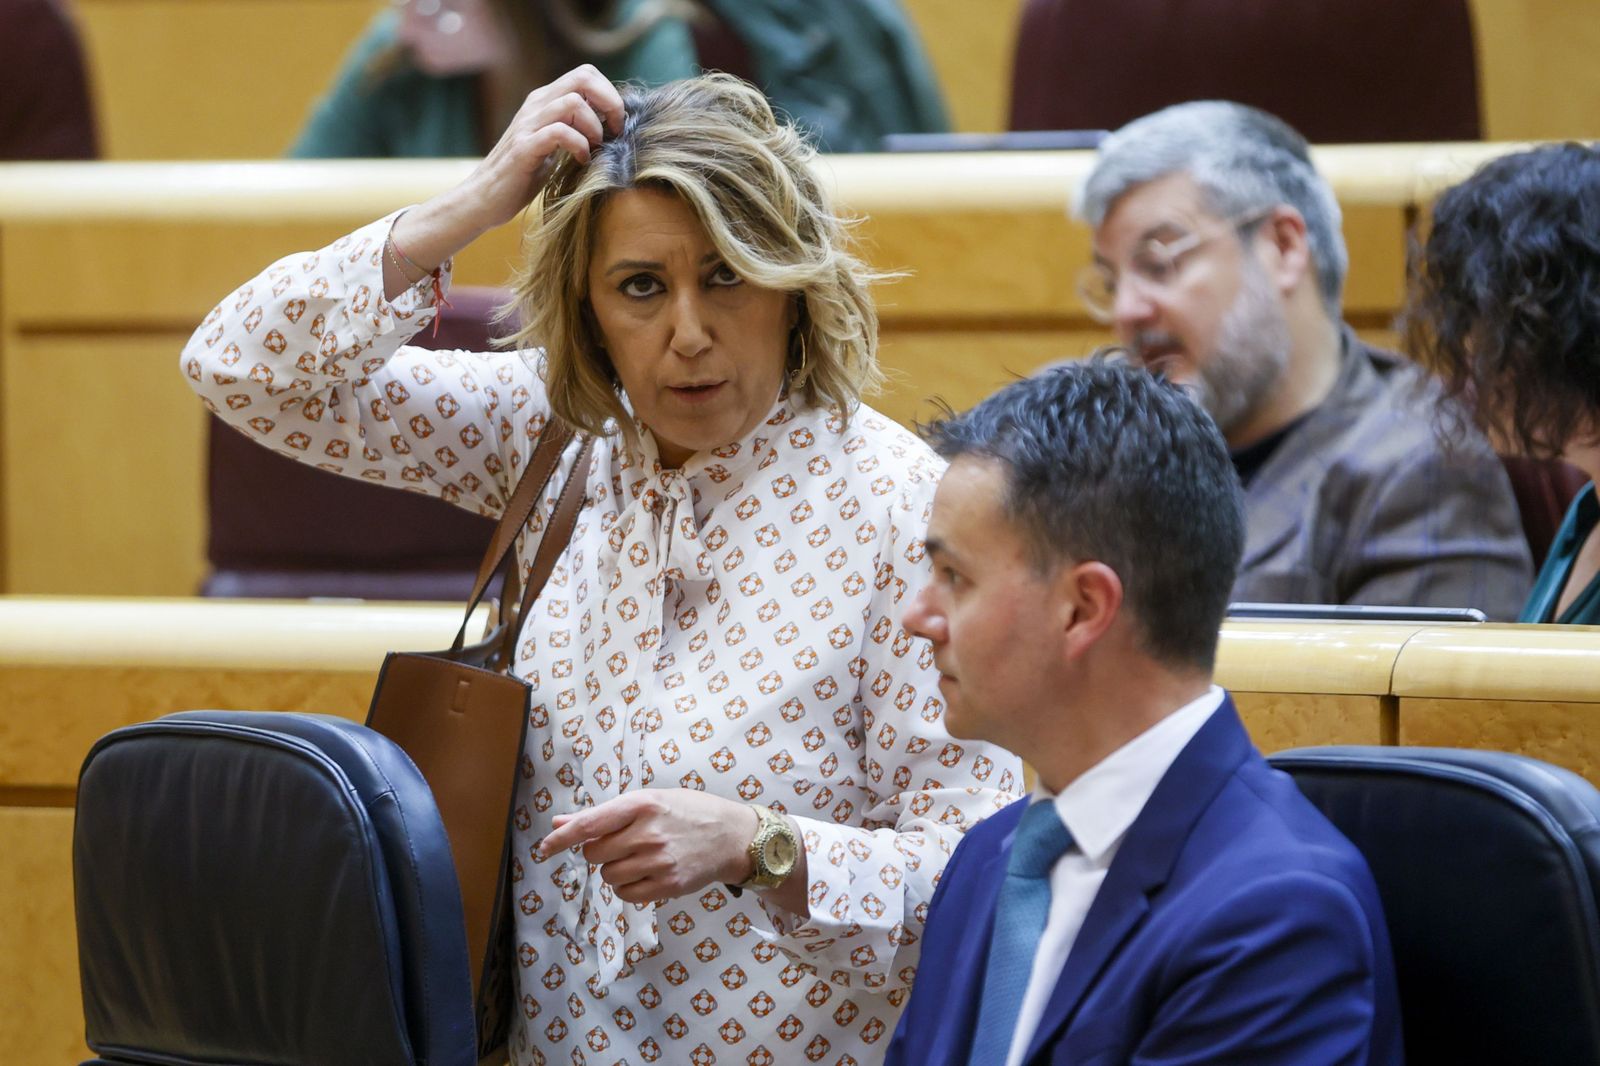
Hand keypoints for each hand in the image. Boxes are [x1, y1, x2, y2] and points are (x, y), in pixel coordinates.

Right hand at [453, 63, 625, 233]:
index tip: (616, 124)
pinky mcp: (523, 148)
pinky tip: (581, 161)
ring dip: (594, 128)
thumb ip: (573, 129)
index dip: (609, 94)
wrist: (484, 199)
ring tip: (594, 149)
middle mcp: (536, 106)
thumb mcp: (553, 146)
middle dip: (609, 103)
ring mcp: (527, 125)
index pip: (585, 74)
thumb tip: (610, 126)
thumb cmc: (523, 175)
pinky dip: (578, 146)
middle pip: (582, 78)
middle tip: (614, 132)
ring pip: (573, 103)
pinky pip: (559, 132)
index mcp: (544, 101)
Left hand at [538, 789, 758, 904]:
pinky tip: (647, 873)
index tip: (545, 848)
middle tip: (624, 843)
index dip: (562, 839)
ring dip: (615, 870)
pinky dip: (628, 887)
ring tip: (639, 857)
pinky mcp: (668, 885)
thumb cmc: (687, 813)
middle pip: (596, 853)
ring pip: (609, 876)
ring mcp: (659, 861)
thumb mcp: (648, 801)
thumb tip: (560, 824)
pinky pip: (626, 894)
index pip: (590, 824)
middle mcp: (649, 833)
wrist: (732, 836)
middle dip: (601, 851)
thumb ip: (603, 814)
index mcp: (642, 804)